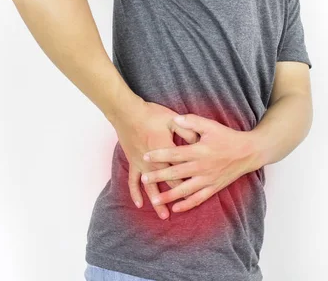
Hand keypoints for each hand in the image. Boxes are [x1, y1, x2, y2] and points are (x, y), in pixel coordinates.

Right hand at [109, 98, 199, 218]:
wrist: (128, 113)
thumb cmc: (152, 115)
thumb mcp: (173, 120)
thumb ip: (188, 132)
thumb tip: (199, 142)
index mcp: (168, 152)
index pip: (181, 172)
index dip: (190, 183)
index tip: (199, 192)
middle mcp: (155, 163)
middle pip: (168, 184)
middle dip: (177, 197)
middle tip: (186, 209)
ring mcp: (142, 165)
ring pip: (151, 188)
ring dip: (157, 202)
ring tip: (164, 216)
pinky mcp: (133, 163)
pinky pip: (133, 181)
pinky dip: (135, 193)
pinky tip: (139, 204)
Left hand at [140, 114, 261, 212]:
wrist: (248, 152)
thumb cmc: (228, 137)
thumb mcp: (211, 126)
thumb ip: (193, 122)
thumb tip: (175, 118)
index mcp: (200, 151)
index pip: (175, 153)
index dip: (159, 155)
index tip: (145, 156)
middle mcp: (202, 167)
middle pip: (176, 173)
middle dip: (159, 176)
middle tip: (144, 178)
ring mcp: (208, 179)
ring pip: (185, 190)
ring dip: (169, 195)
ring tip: (155, 199)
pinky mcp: (214, 187)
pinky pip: (199, 199)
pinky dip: (187, 204)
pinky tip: (176, 208)